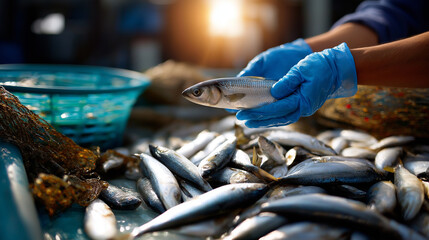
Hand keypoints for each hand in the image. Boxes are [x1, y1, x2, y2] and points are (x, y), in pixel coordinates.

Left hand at [236, 43, 356, 127]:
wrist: (338, 69)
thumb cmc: (321, 66)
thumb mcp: (302, 69)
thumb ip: (287, 82)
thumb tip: (273, 92)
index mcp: (303, 100)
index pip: (277, 108)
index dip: (259, 112)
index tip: (244, 113)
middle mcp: (303, 108)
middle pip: (277, 118)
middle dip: (258, 119)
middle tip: (241, 119)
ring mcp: (304, 109)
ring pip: (281, 119)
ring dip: (264, 121)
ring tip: (249, 121)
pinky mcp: (303, 106)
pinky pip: (286, 115)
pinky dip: (273, 117)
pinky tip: (263, 117)